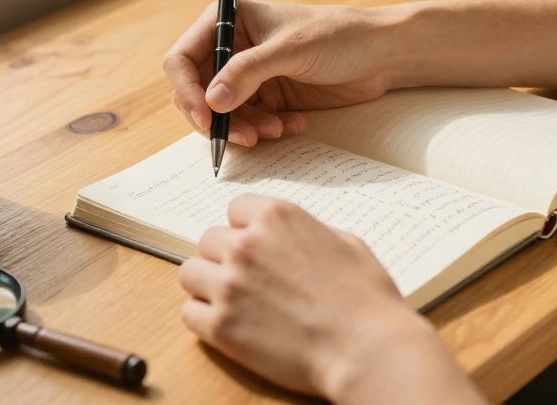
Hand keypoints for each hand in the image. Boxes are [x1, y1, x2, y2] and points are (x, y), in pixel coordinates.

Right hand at [163, 0, 395, 146]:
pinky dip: (265, 130)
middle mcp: (232, 49)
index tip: (206, 117)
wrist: (381, 54)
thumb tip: (211, 101)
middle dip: (217, 119)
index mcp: (228, 21)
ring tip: (276, 129)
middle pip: (197, 93)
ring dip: (244, 128)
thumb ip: (249, 72)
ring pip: (223, 114)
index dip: (187, 91)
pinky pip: (249, 123)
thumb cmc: (339, 35)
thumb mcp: (291, 50)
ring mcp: (249, 75)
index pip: (182, 59)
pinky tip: (292, 125)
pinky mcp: (268, 97)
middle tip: (244, 137)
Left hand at [178, 195, 483, 403]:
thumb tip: (291, 238)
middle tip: (248, 280)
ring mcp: (229, 284)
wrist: (367, 349)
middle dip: (225, 258)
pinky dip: (205, 320)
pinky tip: (230, 326)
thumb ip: (306, 232)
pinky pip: (189, 314)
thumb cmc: (366, 299)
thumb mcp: (345, 243)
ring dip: (208, 286)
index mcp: (276, 216)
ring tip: (233, 303)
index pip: (235, 209)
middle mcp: (246, 244)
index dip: (246, 230)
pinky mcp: (220, 326)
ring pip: (190, 273)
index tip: (256, 247)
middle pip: (209, 240)